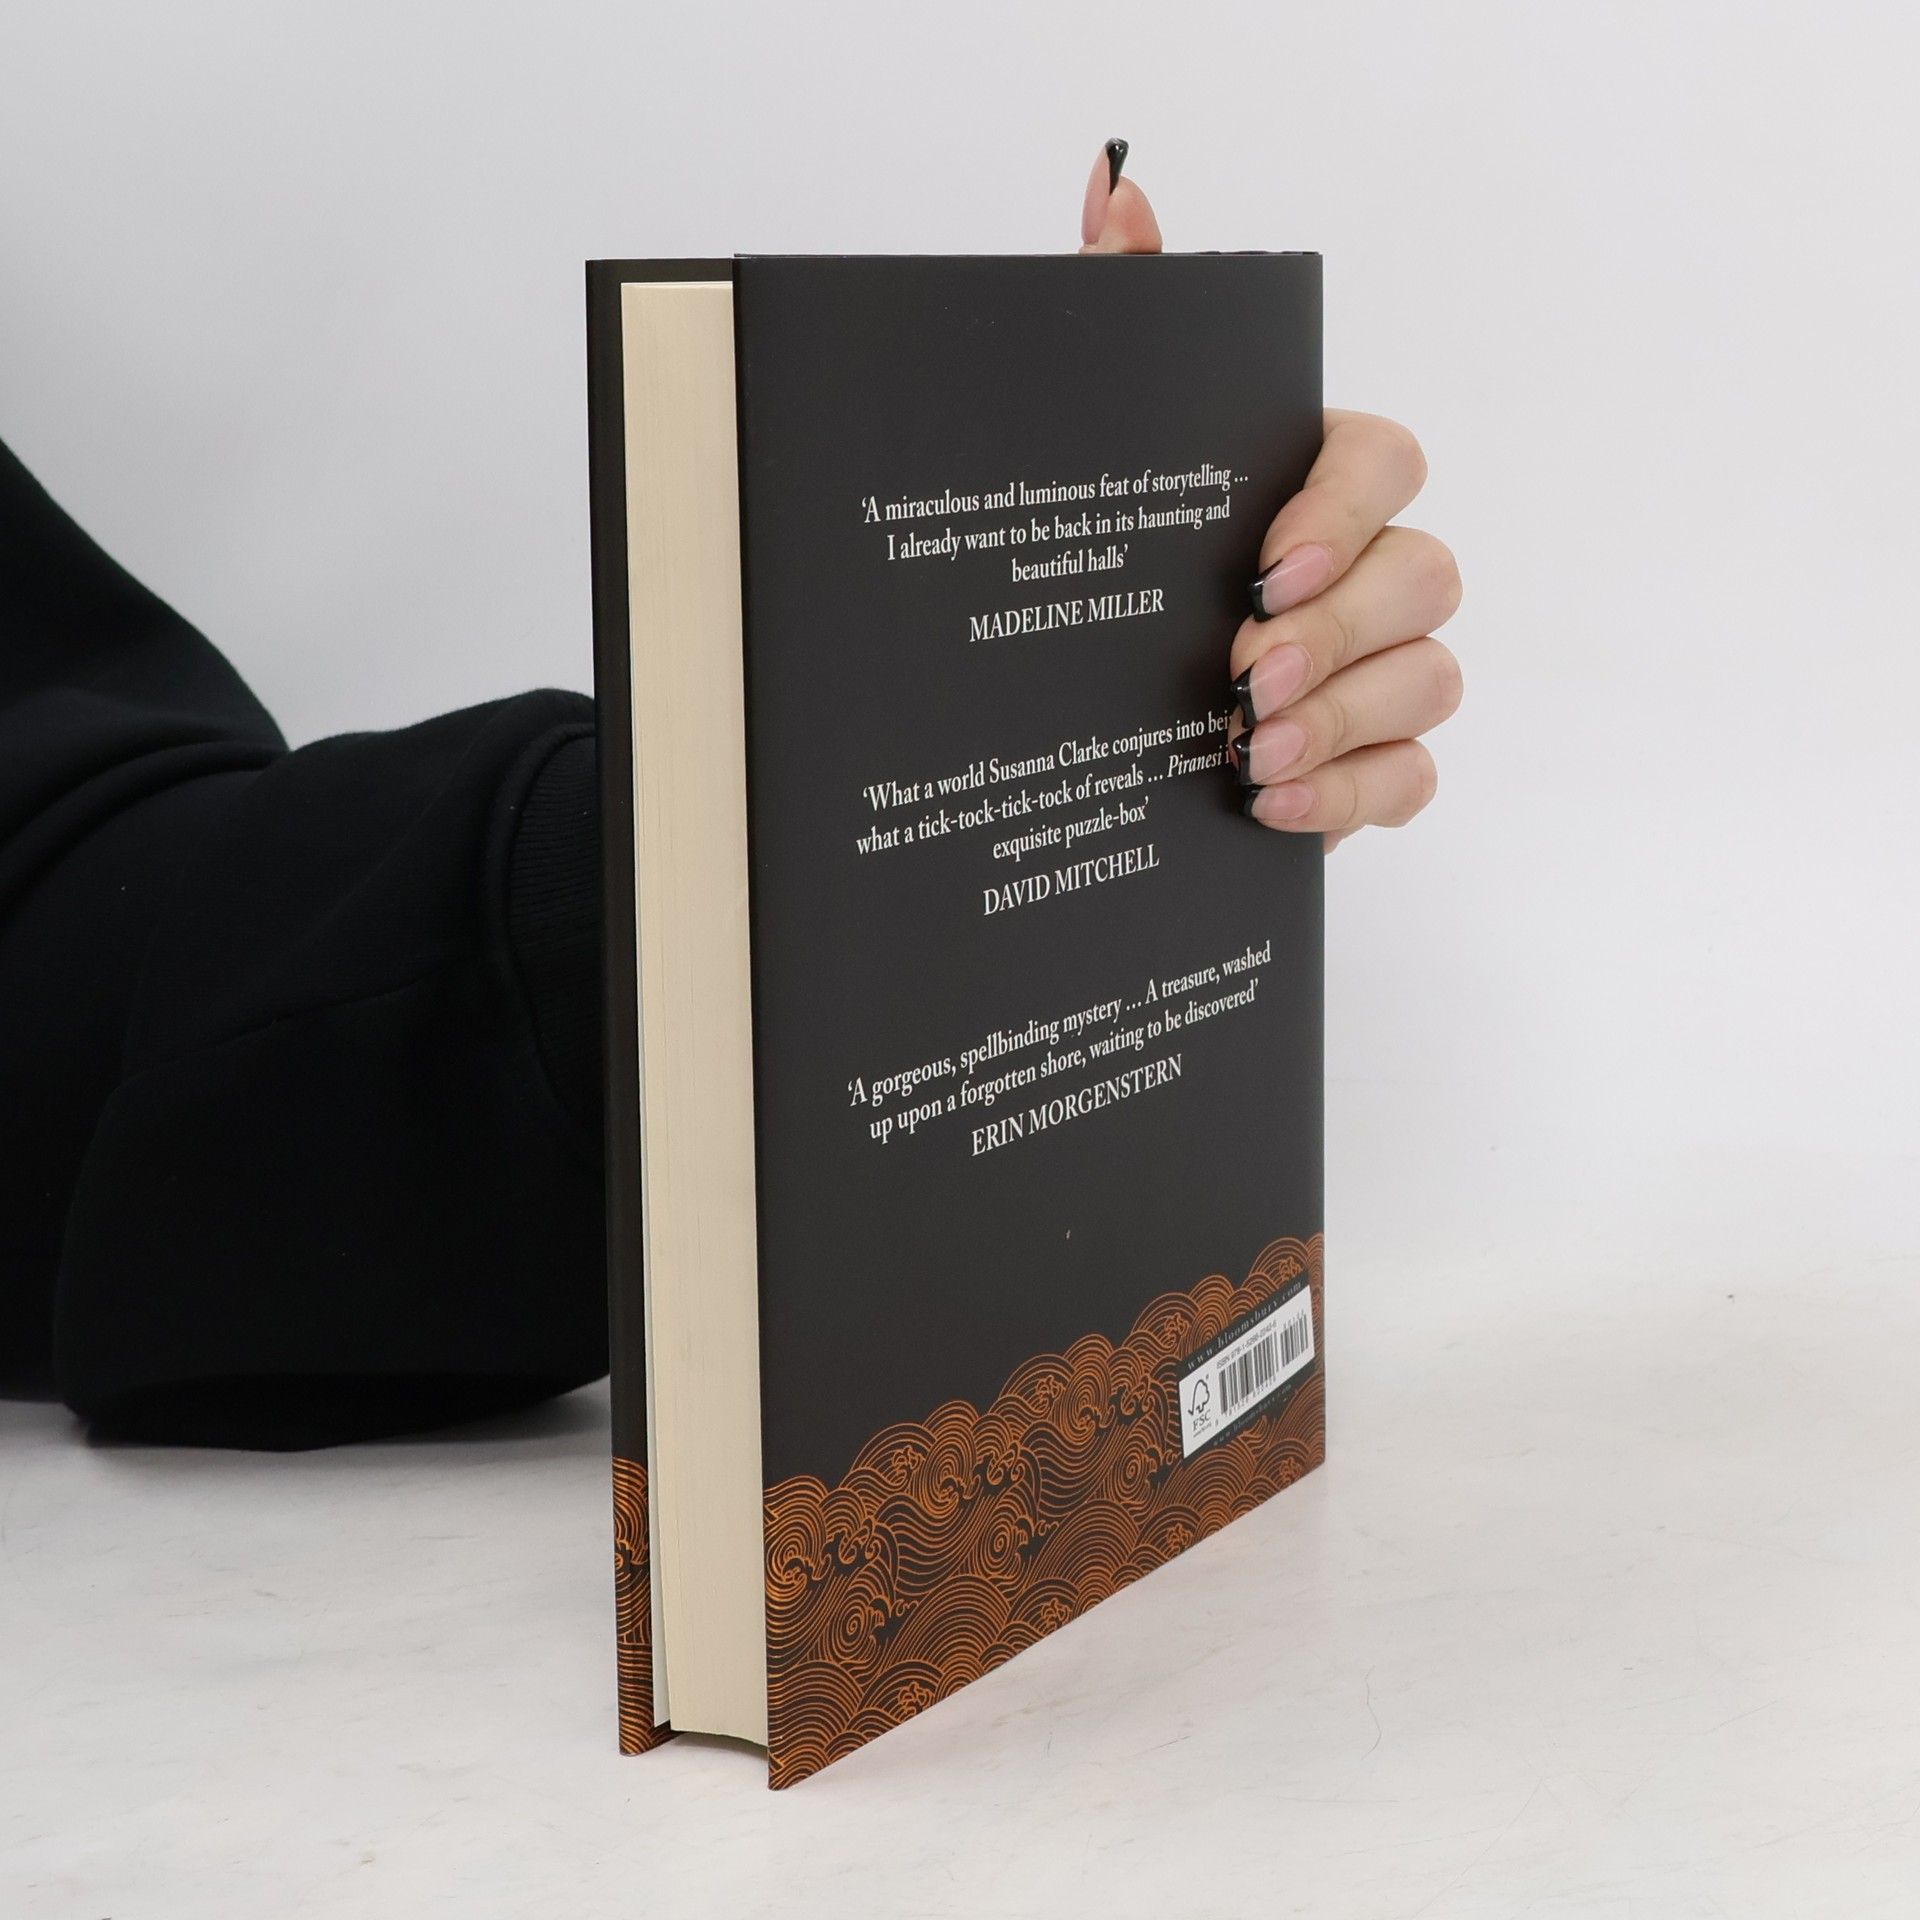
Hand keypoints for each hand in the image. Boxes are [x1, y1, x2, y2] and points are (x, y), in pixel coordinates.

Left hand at [1081, 143, 1462, 847]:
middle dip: (1340, 631)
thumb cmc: (1118, 554)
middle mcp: (1369, 568)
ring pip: (1431, 680)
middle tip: (1248, 675)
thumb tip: (1113, 192)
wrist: (1079, 714)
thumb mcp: (1101, 440)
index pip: (1382, 462)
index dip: (1342, 513)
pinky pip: (1412, 777)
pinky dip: (1349, 794)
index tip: (1266, 570)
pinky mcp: (1371, 759)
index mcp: (1315, 483)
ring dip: (1343, 719)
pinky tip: (1265, 806)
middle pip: (1426, 575)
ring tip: (1246, 751)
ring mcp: (1384, 667)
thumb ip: (1116, 311)